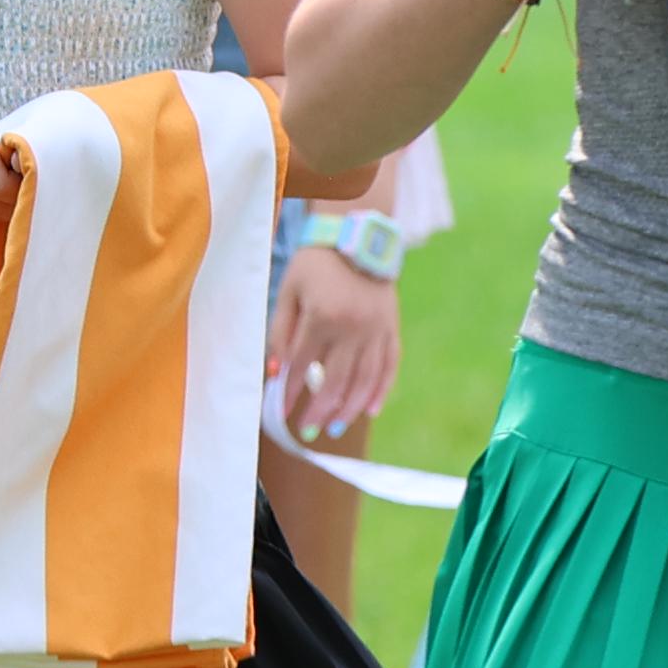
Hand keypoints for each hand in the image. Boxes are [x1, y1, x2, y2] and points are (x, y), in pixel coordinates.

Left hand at [267, 246, 397, 446]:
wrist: (357, 237)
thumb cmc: (316, 264)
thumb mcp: (289, 291)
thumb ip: (281, 331)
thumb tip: (276, 371)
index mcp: (323, 315)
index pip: (304, 364)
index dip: (291, 389)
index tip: (281, 409)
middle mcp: (352, 326)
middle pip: (335, 380)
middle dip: (319, 409)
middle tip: (307, 430)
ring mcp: (376, 329)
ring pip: (365, 379)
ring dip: (349, 408)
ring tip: (335, 427)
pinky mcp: (391, 328)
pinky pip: (390, 365)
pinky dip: (381, 390)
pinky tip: (370, 410)